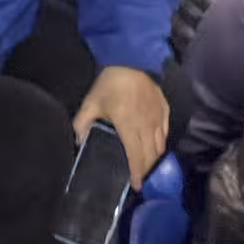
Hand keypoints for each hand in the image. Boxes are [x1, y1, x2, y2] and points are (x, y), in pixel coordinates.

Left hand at [73, 66, 169, 189]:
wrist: (130, 58)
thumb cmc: (109, 82)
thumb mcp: (91, 102)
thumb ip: (83, 123)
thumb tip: (78, 143)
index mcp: (128, 125)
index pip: (135, 156)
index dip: (137, 173)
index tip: (135, 185)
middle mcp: (146, 125)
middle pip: (150, 155)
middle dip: (145, 169)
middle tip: (138, 177)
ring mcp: (158, 117)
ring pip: (160, 146)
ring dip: (153, 159)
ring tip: (144, 165)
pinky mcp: (165, 109)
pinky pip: (165, 133)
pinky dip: (160, 144)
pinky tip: (153, 148)